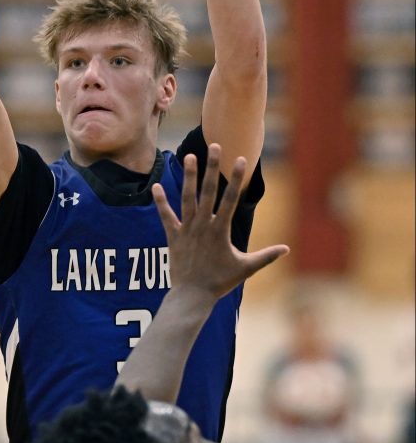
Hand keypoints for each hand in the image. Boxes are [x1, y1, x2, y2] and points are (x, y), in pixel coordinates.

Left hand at [152, 144, 288, 304]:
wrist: (192, 296)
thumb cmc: (220, 282)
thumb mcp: (245, 269)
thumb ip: (265, 257)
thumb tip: (286, 249)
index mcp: (220, 230)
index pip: (230, 199)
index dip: (236, 179)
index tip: (240, 159)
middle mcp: (203, 225)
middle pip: (209, 191)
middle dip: (212, 168)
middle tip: (215, 146)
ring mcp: (187, 229)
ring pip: (187, 198)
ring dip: (188, 177)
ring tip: (188, 156)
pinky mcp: (173, 235)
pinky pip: (166, 216)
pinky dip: (161, 202)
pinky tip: (156, 186)